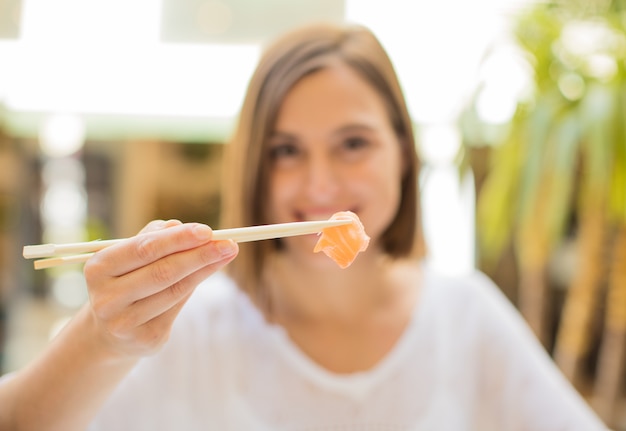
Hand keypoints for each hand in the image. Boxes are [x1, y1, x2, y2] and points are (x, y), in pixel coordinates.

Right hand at [83, 219, 237, 358]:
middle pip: (162, 271)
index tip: (207, 231)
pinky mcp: (145, 340)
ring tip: (226, 253)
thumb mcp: (129, 256)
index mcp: (98, 269)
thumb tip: (181, 226)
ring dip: (205, 269)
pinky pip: (177, 307)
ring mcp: (125, 323)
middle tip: (228, 243)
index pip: (144, 249)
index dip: (178, 239)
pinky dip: (195, 285)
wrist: (109, 332)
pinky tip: (209, 271)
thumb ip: (153, 238)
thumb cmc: (125, 281)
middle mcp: (107, 298)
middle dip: (200, 255)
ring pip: (174, 290)